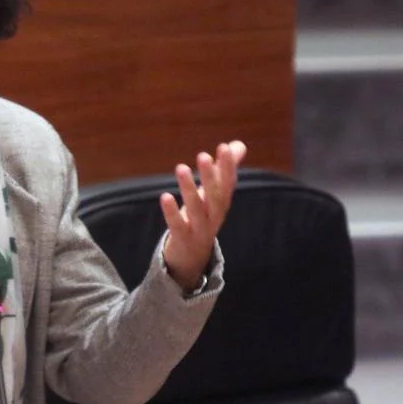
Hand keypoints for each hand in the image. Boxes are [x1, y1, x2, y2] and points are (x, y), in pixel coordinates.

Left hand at [159, 141, 247, 291]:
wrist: (192, 258)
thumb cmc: (203, 218)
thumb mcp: (214, 195)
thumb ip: (224, 170)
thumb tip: (238, 144)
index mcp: (222, 204)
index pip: (228, 184)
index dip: (228, 167)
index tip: (224, 147)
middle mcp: (214, 217)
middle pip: (216, 197)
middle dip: (211, 176)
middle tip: (203, 155)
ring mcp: (199, 230)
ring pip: (196, 210)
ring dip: (189, 189)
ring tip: (181, 168)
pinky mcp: (182, 239)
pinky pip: (178, 225)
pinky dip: (172, 212)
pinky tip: (165, 196)